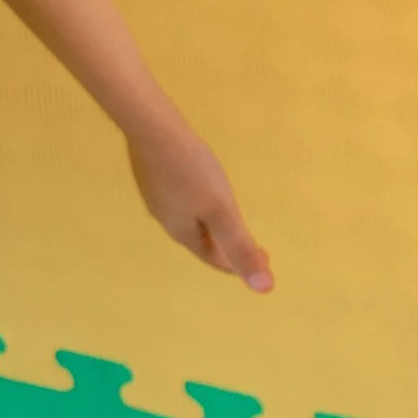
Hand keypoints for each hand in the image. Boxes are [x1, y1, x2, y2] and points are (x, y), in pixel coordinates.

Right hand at [127, 123, 273, 291]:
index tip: (265, 258)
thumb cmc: (191, 170)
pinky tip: (200, 194)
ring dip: (210, 227)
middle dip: (226, 246)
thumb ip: (242, 247)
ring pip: (188, 222)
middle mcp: (166, 220)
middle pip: (201, 242)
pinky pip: (179, 203)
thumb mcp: (223, 210)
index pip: (215, 258)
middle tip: (252, 242)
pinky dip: (196, 208)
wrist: (152, 128)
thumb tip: (264, 289)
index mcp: (184, 233)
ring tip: (228, 220)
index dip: (240, 263)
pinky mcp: (152, 179)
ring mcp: (156, 199)